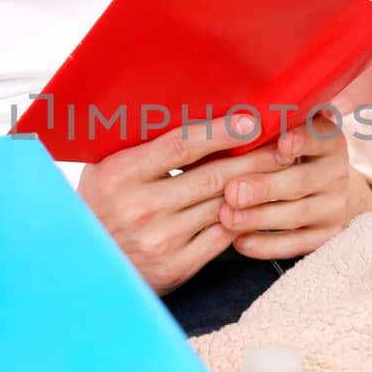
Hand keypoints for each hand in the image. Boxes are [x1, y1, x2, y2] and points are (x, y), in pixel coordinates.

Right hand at [77, 114, 292, 294]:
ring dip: (256, 188)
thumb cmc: (99, 205)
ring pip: (222, 206)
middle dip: (254, 158)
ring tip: (279, 169)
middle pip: (212, 176)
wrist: (87, 266)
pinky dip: (241, 218)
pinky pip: (221, 237)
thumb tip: (183, 105)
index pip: (181, 146)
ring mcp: (161, 240)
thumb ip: (139, 144)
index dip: (221, 132)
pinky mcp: (176, 266)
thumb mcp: (104, 167)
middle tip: (284, 143)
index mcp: (120, 174)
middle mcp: (141, 207)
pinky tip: (258, 205)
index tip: (252, 121)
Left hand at [218, 118, 371, 259]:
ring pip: (296, 215)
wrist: (326, 192)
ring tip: (227, 217)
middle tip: (232, 191)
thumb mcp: (287, 135)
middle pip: (300, 181)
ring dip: (259, 217)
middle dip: (265, 187)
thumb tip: (231, 118)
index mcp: (328, 141)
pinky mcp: (325, 236)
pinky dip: (266, 245)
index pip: (319, 137)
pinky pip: (296, 244)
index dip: (301, 140)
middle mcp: (336, 174)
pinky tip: (240, 242)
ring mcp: (333, 208)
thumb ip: (269, 128)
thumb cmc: (288, 156)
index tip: (281, 144)